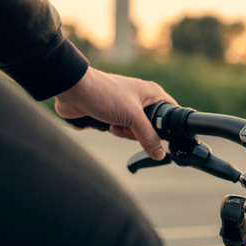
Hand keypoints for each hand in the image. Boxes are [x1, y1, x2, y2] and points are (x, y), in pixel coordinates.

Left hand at [55, 68, 176, 160]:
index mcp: (152, 93)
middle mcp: (141, 99)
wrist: (73, 90)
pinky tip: (106, 125)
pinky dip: (114, 131)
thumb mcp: (132, 117)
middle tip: (129, 126)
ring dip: (124, 133)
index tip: (163, 138)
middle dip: (139, 133)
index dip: (170, 126)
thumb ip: (148, 137)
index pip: (171, 111)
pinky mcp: (113, 114)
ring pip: (135, 131)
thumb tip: (160, 154)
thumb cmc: (104, 94)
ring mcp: (127, 107)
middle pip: (152, 127)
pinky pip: (120, 130)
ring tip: (114, 124)